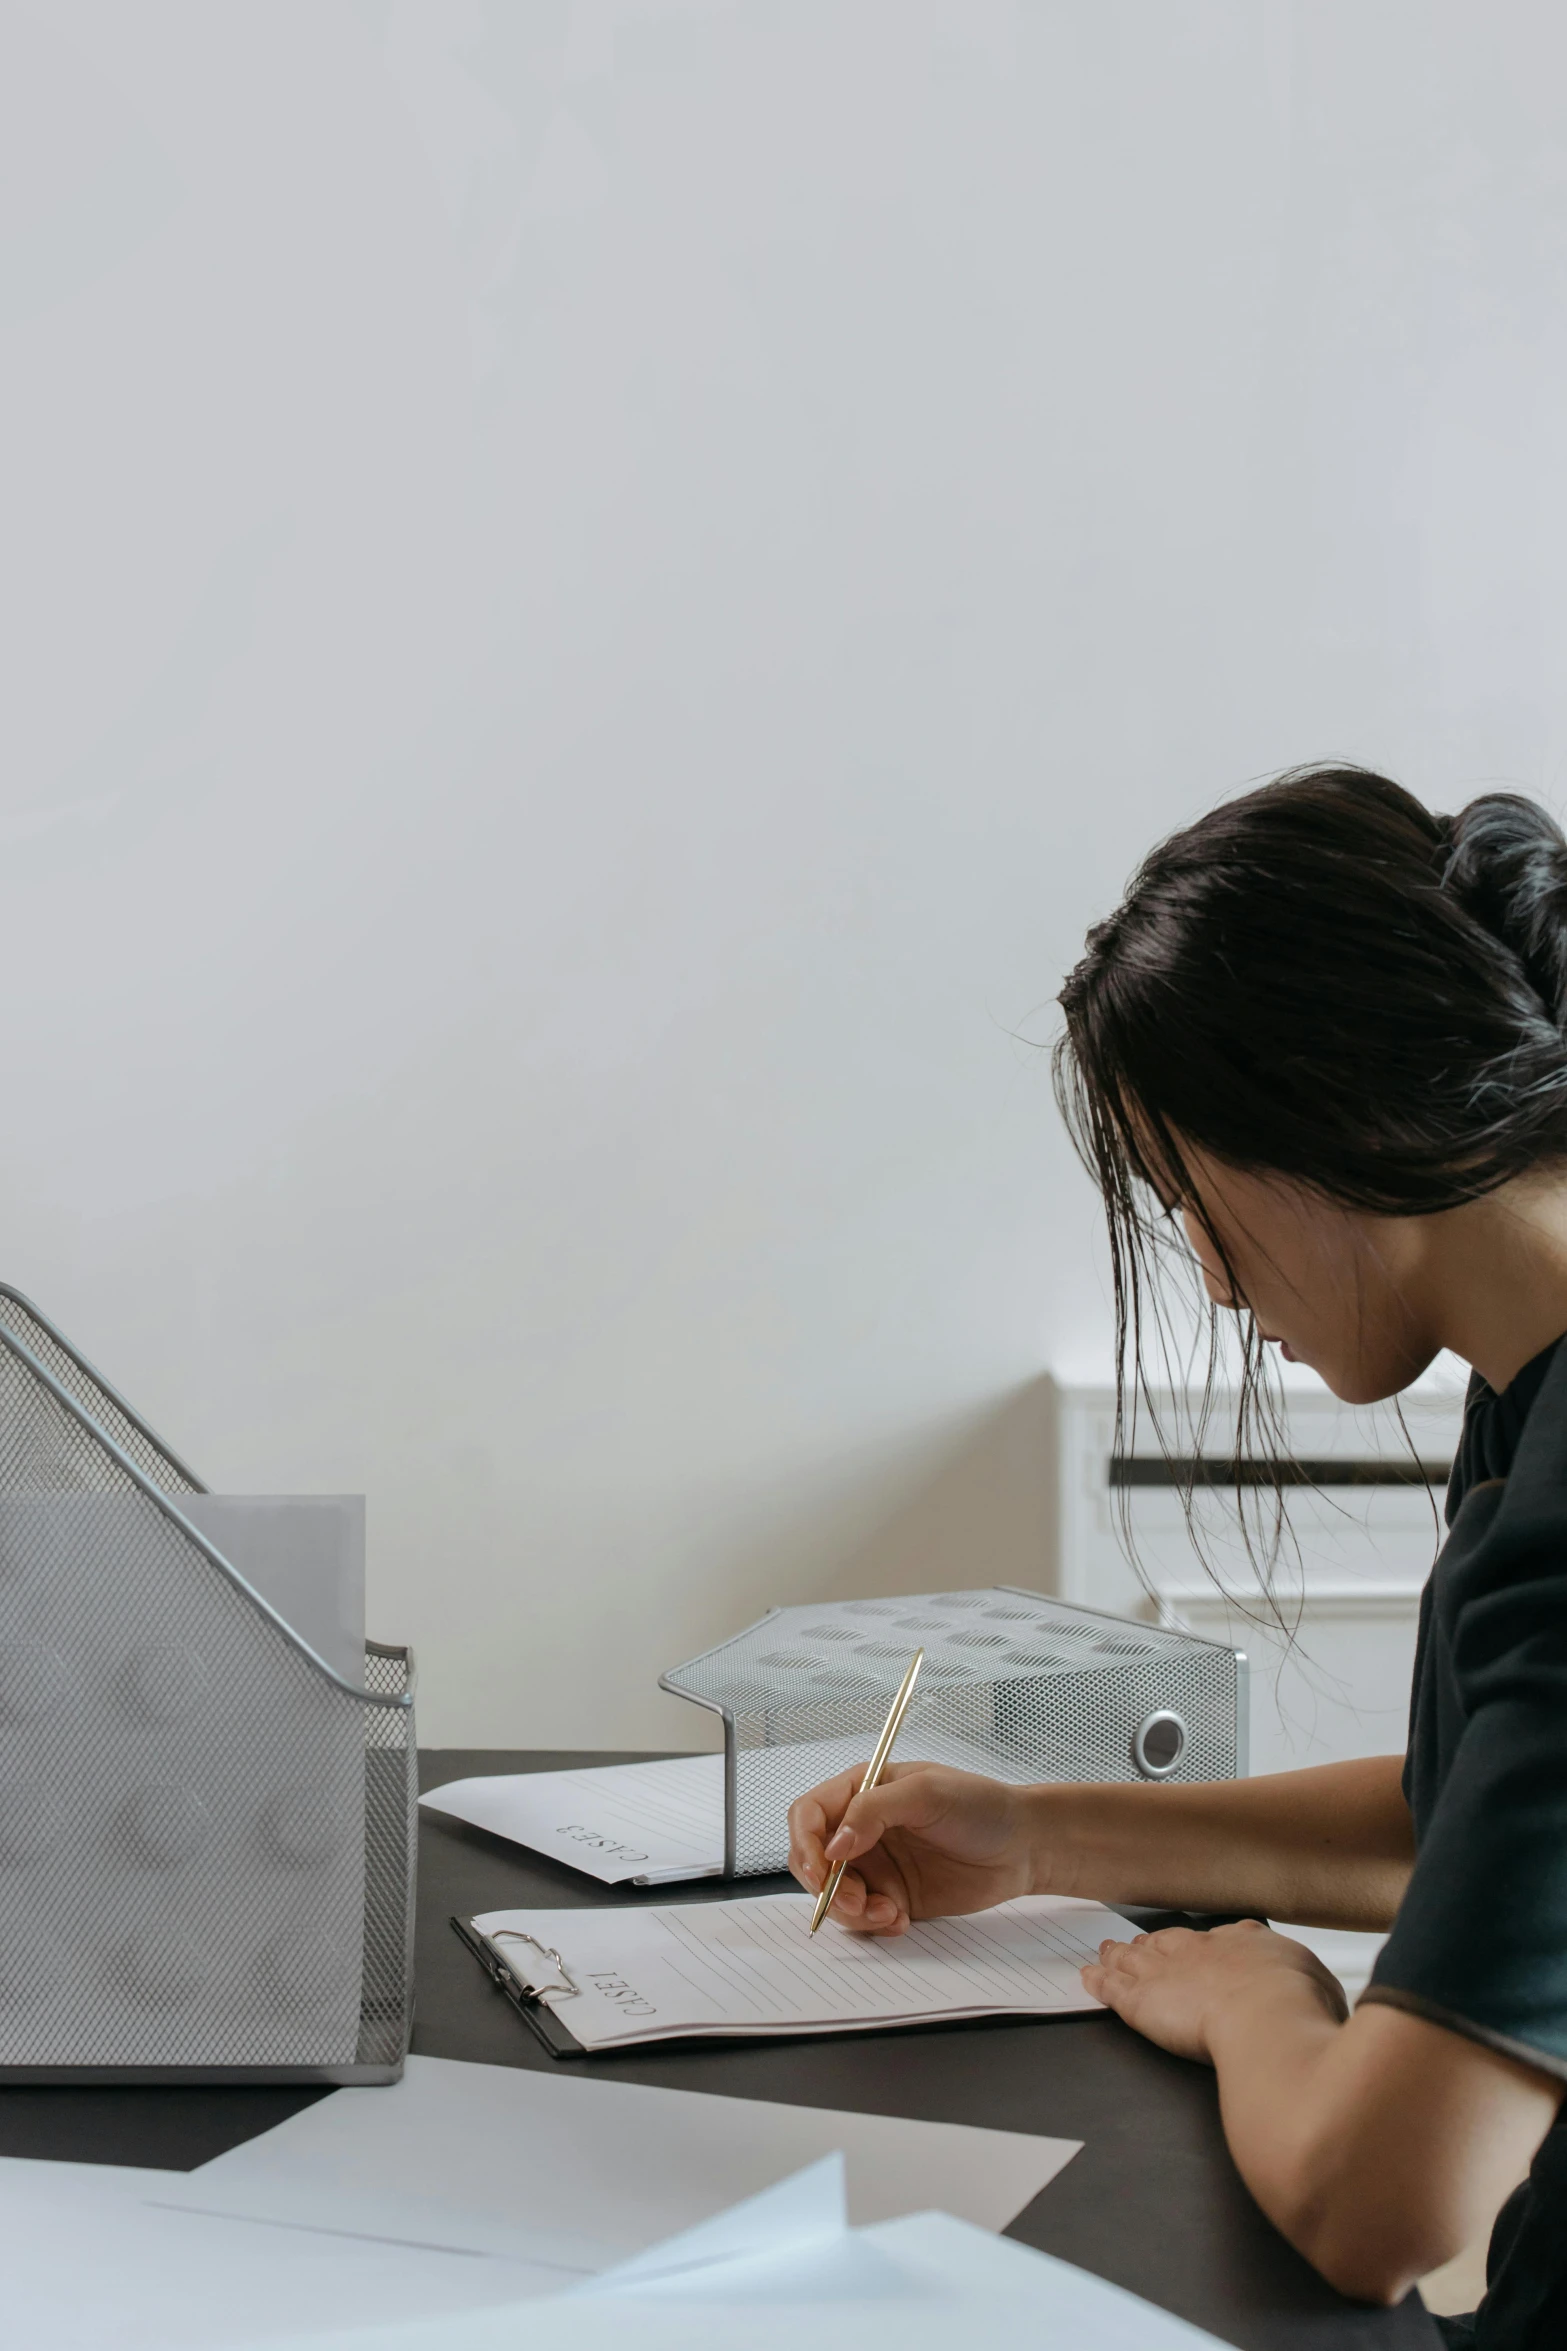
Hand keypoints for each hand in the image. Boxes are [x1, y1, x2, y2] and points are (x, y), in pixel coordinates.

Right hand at [787, 1762, 1034, 1934]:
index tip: (823, 1869)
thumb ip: (874, 1811)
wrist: (1024, 1847)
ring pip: (835, 1896)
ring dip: (852, 1912)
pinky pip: (864, 1919)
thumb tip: (833, 1844)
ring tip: (890, 1912)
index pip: (809, 1814)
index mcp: (863, 1791)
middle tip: (858, 1902)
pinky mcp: (893, 1897)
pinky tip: (901, 1920)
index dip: (805, 1842)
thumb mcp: (927, 1793)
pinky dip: (874, 1926)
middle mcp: (861, 1829)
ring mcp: (876, 1865)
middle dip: (827, 1887)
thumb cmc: (981, 1806)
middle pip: (813, 1861)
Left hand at [1082, 1919, 1348, 2063]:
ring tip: (1106, 1953)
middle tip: (1139, 1944)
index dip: (1205, 1945)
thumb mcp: (1324, 1992)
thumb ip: (1317, 1993)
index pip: (1220, 1939)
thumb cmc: (1301, 2008)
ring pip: (1136, 1960)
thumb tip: (1324, 2001)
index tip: (1199, 1946)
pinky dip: (1099, 1981)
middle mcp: (1202, 1951)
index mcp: (1248, 1945)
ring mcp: (1169, 1972)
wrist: (1266, 2018)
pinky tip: (1089, 1977)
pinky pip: (1113, 1987)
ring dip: (1120, 1956)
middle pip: (1170, 1942)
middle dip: (1154, 1944)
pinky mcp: (1141, 2000)